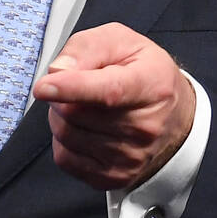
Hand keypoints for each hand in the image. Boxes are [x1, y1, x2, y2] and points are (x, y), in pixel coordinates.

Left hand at [33, 22, 195, 190]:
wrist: (173, 113)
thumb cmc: (145, 73)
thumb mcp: (122, 41)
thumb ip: (88, 47)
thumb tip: (59, 70)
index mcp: (151, 84)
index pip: (108, 91)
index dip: (72, 88)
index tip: (44, 87)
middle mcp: (145, 125)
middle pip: (77, 114)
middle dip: (61, 95)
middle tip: (72, 84)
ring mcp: (132, 156)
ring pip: (67, 136)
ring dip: (60, 117)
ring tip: (79, 104)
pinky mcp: (116, 176)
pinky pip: (66, 159)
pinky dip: (62, 140)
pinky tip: (80, 127)